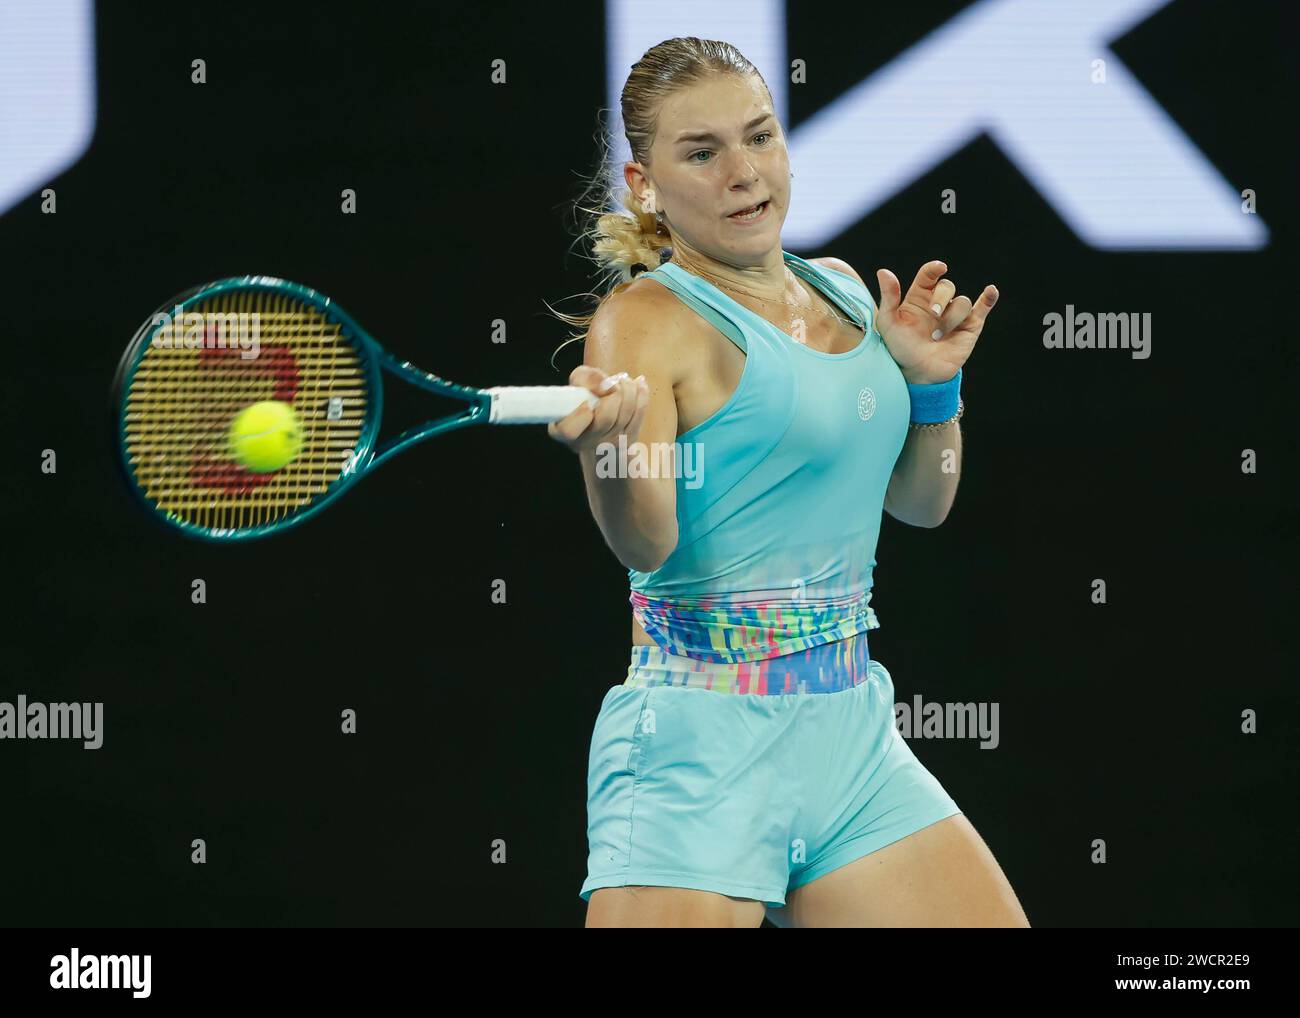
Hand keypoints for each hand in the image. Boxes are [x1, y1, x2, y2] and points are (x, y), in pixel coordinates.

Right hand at [547, 365, 649, 454]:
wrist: (602, 417)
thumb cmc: (584, 397)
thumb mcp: (577, 383)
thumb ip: (585, 378)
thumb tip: (606, 386)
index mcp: (565, 431)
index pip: (569, 431)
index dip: (580, 415)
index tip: (586, 404)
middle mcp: (586, 443)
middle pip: (606, 418)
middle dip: (612, 392)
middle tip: (611, 383)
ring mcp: (609, 444)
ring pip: (626, 412)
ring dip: (627, 388)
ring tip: (621, 381)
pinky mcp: (629, 440)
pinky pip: (640, 411)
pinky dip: (640, 392)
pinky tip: (637, 384)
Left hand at [874, 260, 997, 384]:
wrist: (917, 373)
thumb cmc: (900, 348)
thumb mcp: (888, 323)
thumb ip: (888, 297)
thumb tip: (883, 271)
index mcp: (919, 297)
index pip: (929, 275)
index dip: (934, 268)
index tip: (939, 268)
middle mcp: (939, 303)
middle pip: (947, 286)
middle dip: (941, 298)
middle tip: (934, 314)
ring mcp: (955, 315)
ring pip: (962, 302)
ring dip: (951, 318)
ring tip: (937, 337)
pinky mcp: (970, 327)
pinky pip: (982, 308)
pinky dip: (989, 299)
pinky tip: (991, 291)